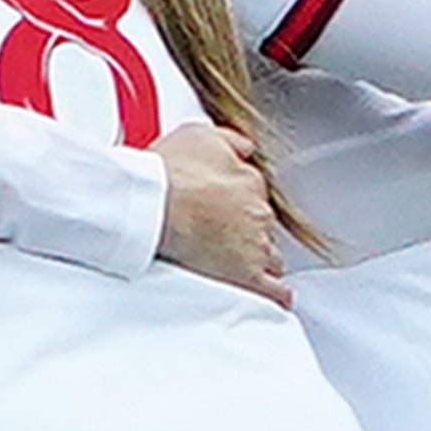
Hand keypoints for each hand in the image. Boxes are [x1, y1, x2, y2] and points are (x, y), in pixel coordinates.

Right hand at [152, 116, 290, 303]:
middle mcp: (258, 212)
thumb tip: (244, 146)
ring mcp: (255, 245)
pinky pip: (274, 290)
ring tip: (240, 264)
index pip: (254, 193)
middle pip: (261, 225)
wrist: (154, 205)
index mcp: (248, 180)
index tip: (223, 207)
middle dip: (247, 230)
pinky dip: (276, 294)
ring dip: (259, 259)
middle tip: (220, 234)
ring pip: (269, 255)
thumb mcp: (199, 135)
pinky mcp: (247, 276)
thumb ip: (228, 140)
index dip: (238, 201)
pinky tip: (272, 295)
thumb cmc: (168, 173)